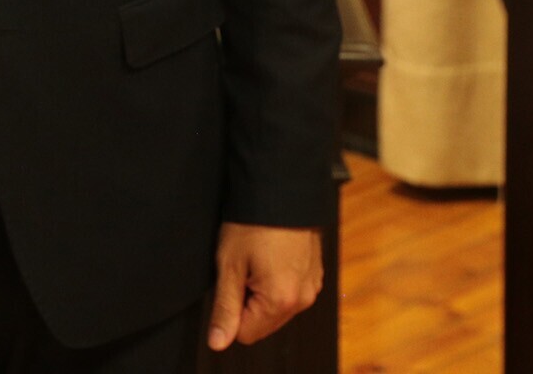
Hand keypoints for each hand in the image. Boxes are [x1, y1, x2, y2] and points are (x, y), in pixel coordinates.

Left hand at [207, 222, 321, 349]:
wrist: (281, 191)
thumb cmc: (254, 222)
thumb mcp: (229, 265)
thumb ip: (224, 308)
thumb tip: (218, 341)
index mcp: (282, 300)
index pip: (246, 333)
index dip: (231, 310)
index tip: (231, 283)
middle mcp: (303, 299)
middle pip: (263, 323)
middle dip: (247, 302)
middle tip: (243, 268)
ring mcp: (312, 287)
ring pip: (276, 309)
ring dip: (262, 292)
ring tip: (257, 260)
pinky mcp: (314, 275)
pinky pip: (290, 293)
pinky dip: (277, 282)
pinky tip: (270, 257)